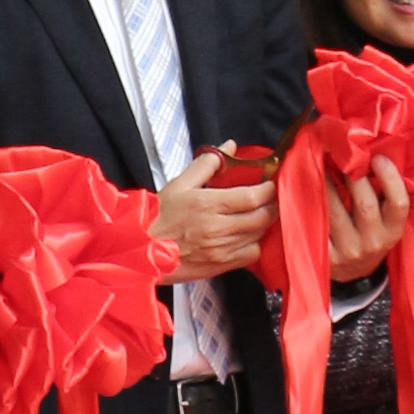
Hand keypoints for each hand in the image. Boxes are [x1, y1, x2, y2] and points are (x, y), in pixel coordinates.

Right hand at [153, 149, 276, 278]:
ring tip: (259, 214)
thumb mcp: (178, 184)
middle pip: (261, 218)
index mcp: (207, 204)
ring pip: (258, 236)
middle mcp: (217, 228)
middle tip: (271, 199)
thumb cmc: (158, 217)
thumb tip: (229, 147)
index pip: (252, 197)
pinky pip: (250, 255)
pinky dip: (254, 244)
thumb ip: (206, 164)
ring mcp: (220, 249)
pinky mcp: (220, 265)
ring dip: (264, 224)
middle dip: (271, 206)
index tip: (270, 184)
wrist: (142, 250)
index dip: (268, 190)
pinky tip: (247, 236)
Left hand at [319, 156, 412, 283]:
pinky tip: (305, 187)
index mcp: (393, 231)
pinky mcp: (327, 257)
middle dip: (352, 175)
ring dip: (325, 183)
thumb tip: (372, 154)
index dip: (390, 178)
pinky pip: (316, 223)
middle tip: (341, 155)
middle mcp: (374, 242)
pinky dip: (309, 203)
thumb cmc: (371, 236)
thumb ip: (384, 196)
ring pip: (335, 211)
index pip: (399, 203)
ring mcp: (349, 251)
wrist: (354, 274)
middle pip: (365, 204)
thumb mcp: (386, 222)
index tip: (377, 157)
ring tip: (320, 163)